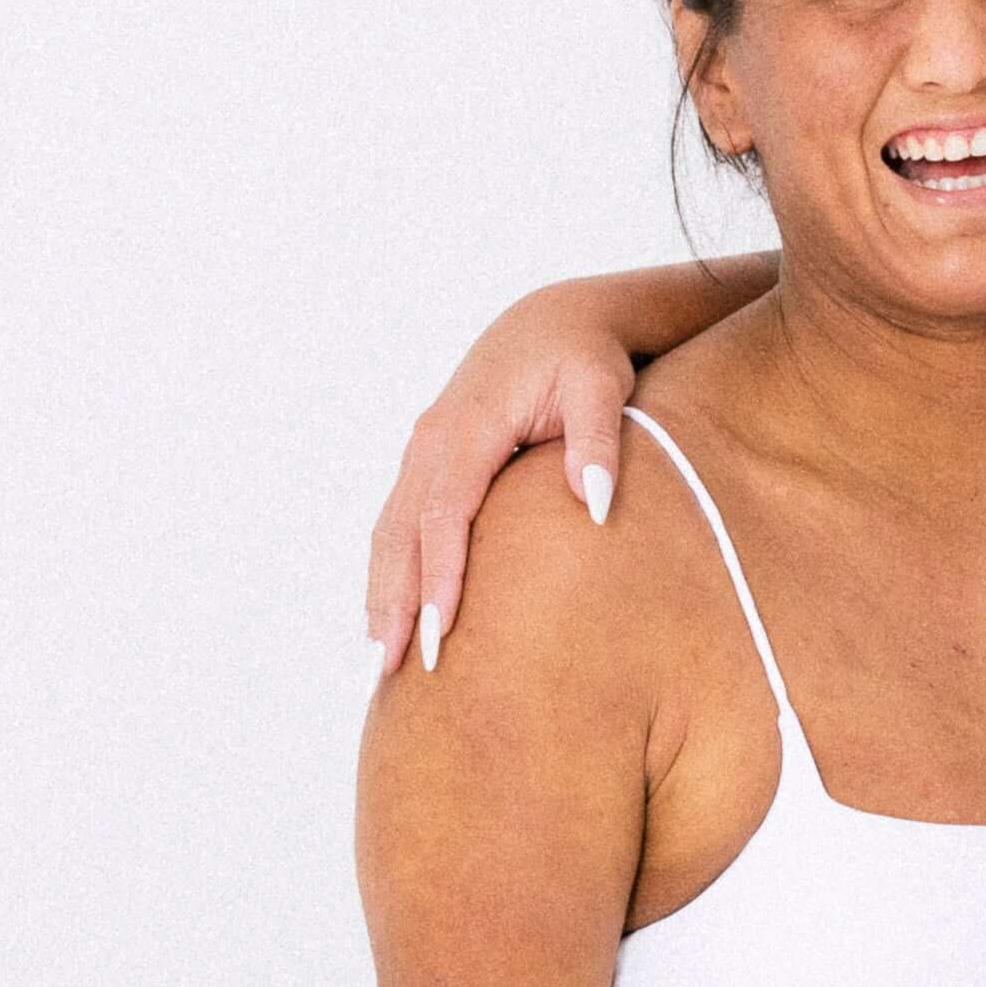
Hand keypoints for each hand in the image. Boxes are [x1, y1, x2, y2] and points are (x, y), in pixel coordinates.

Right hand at [366, 293, 642, 674]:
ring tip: (383, 657)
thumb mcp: (603, 387)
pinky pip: (401, 522)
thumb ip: (599, 442)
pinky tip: (391, 612)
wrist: (556, 317)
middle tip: (397, 668)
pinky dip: (392, 568)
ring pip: (391, 530)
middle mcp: (432, 442)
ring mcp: (424, 450)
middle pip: (402, 532)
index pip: (445, 516)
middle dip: (395, 600)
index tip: (439, 632)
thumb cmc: (586, 353)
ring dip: (382, 591)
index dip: (439, 577)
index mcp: (466, 429)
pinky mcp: (432, 460)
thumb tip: (597, 503)